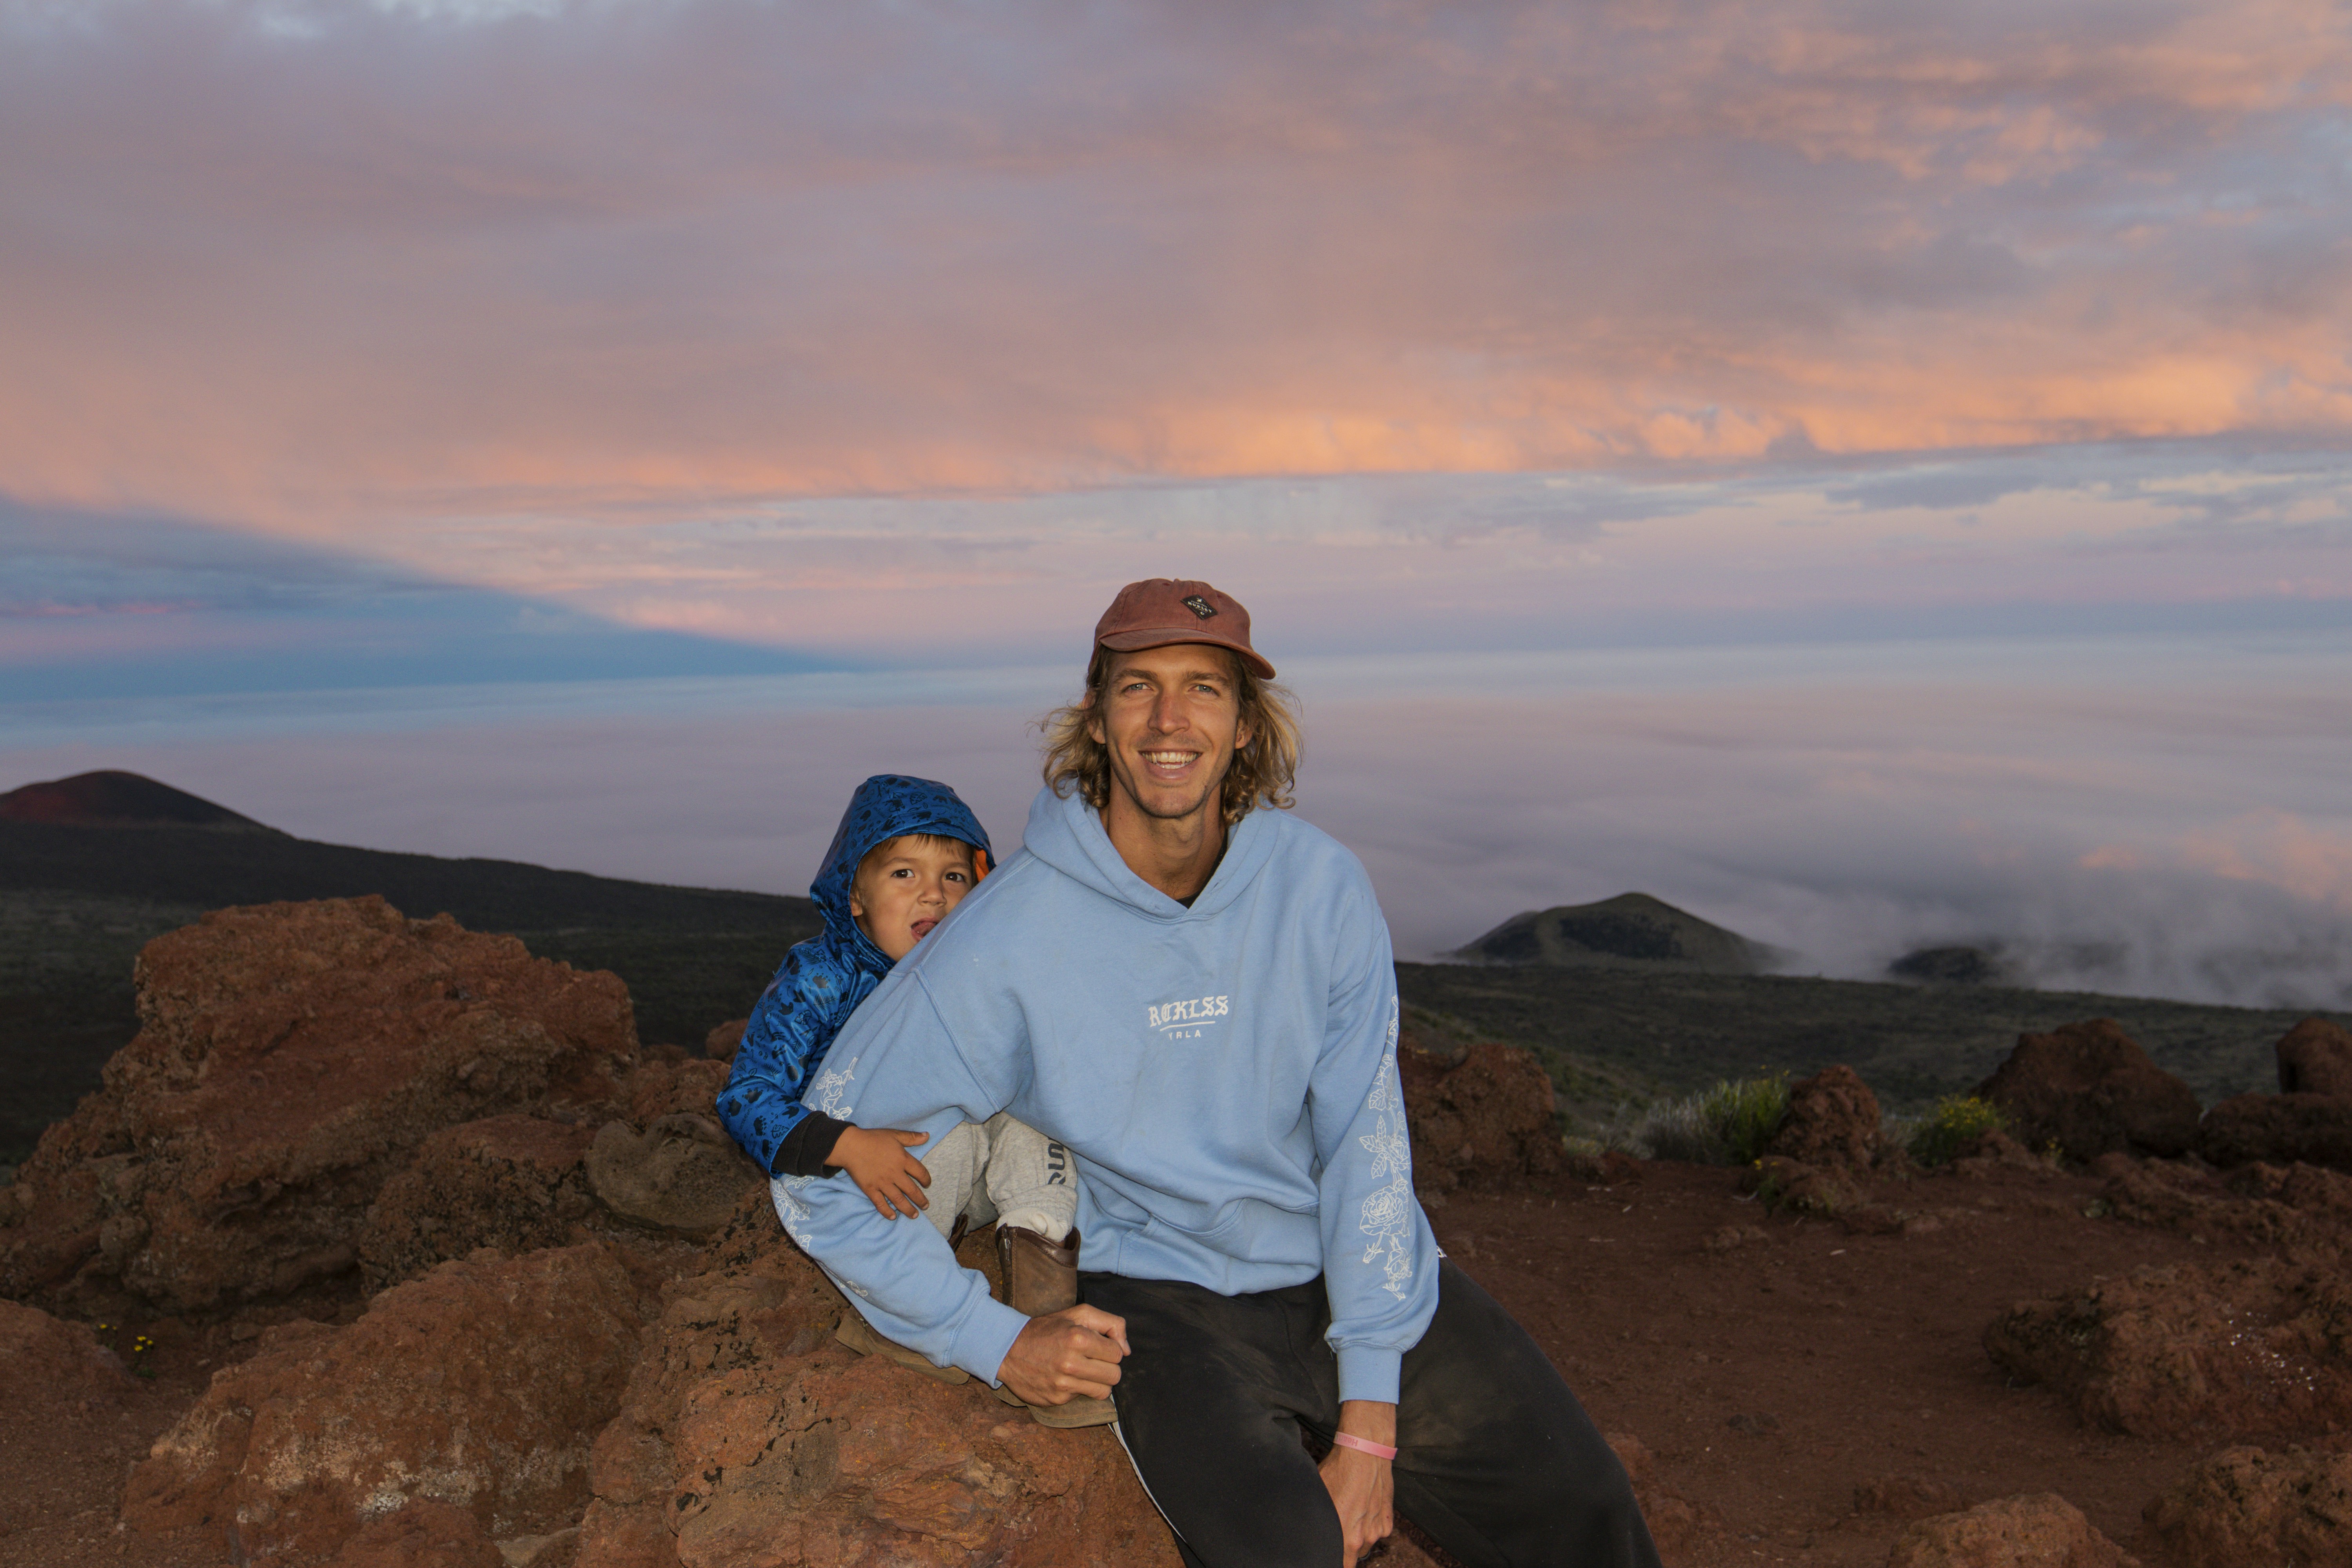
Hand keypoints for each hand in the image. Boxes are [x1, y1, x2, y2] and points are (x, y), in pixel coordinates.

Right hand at [827, 1126, 930, 1219]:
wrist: (851, 1146)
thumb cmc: (873, 1138)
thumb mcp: (895, 1135)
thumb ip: (911, 1137)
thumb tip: (927, 1136)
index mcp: (903, 1160)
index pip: (920, 1172)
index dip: (926, 1179)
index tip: (927, 1184)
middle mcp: (895, 1174)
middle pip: (912, 1190)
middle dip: (920, 1200)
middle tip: (925, 1206)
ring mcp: (882, 1183)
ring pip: (898, 1200)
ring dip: (908, 1209)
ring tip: (914, 1215)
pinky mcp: (870, 1189)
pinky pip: (880, 1203)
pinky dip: (887, 1211)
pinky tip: (892, 1217)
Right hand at [995, 1305, 1128, 1405]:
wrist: (1008, 1349)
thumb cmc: (1047, 1329)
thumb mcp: (1078, 1314)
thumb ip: (1111, 1324)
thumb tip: (1127, 1350)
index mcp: (1078, 1337)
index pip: (1118, 1353)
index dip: (1110, 1349)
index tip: (1097, 1346)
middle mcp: (1070, 1363)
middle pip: (1115, 1375)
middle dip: (1107, 1367)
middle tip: (1092, 1359)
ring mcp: (1062, 1384)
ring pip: (1104, 1391)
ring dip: (1097, 1381)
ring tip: (1082, 1370)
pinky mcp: (1056, 1400)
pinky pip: (1083, 1398)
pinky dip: (1079, 1389)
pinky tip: (1065, 1378)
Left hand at [1318, 1400, 1395, 1566]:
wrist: (1365, 1451)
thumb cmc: (1338, 1471)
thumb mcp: (1318, 1494)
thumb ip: (1316, 1519)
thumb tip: (1309, 1530)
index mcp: (1344, 1536)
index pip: (1340, 1564)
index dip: (1331, 1559)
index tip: (1327, 1554)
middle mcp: (1363, 1538)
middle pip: (1352, 1557)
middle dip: (1344, 1550)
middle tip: (1338, 1531)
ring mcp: (1377, 1530)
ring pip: (1365, 1545)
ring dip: (1358, 1537)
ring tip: (1350, 1515)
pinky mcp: (1388, 1519)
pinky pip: (1378, 1533)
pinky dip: (1372, 1526)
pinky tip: (1363, 1509)